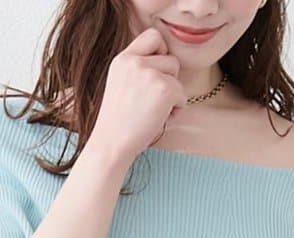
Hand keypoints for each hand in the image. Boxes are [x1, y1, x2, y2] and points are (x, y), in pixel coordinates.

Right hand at [85, 28, 186, 166]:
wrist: (111, 145)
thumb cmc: (118, 124)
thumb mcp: (120, 84)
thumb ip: (138, 69)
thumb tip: (166, 63)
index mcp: (123, 59)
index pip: (153, 36)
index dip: (162, 51)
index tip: (158, 71)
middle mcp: (135, 61)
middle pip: (171, 59)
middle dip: (169, 80)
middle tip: (154, 101)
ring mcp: (150, 74)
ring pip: (177, 77)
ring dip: (172, 96)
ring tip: (155, 112)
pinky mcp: (164, 89)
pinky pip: (182, 95)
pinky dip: (176, 110)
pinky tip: (159, 120)